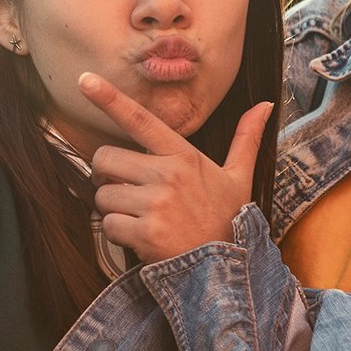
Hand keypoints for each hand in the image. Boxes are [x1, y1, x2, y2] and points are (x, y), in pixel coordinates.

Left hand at [75, 73, 273, 264]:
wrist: (227, 268)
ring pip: (102, 195)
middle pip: (105, 159)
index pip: (140, 120)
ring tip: (141, 219)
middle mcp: (168, 175)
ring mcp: (156, 204)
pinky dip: (117, 234)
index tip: (85, 81)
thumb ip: (245, 139)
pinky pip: (107, 225)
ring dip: (113, 209)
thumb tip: (266, 105)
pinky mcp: (145, 233)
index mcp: (184, 156)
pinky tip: (141, 239)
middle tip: (124, 190)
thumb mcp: (240, 177)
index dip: (109, 98)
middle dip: (106, 177)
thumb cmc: (228, 219)